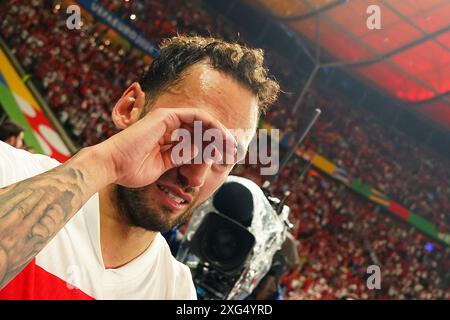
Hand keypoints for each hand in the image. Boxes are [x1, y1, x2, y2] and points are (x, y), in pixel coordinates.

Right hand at [97, 107, 236, 187]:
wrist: (112, 165)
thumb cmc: (131, 169)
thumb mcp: (163, 165)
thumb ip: (180, 158)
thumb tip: (198, 153)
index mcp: (166, 137)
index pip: (195, 138)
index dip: (211, 146)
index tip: (225, 157)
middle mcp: (168, 126)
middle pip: (201, 129)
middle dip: (220, 140)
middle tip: (234, 152)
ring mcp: (167, 119)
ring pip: (202, 122)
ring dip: (220, 133)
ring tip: (232, 146)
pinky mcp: (166, 116)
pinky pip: (196, 117)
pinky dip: (211, 125)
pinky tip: (222, 137)